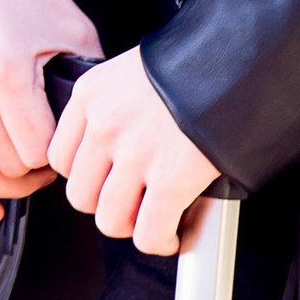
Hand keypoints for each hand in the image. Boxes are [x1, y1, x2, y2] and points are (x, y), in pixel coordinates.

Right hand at [0, 0, 103, 223]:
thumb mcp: (69, 28)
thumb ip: (83, 83)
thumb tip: (93, 132)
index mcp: (2, 68)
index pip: (35, 151)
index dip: (57, 159)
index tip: (65, 150)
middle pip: (2, 166)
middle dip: (32, 173)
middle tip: (47, 162)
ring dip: (0, 188)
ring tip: (20, 176)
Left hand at [46, 47, 222, 254]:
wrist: (239, 58)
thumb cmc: (197, 60)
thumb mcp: (137, 69)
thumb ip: (119, 102)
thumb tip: (122, 138)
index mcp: (91, 94)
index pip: (60, 157)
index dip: (85, 178)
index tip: (103, 182)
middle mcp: (104, 125)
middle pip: (81, 195)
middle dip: (106, 206)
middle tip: (131, 204)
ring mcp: (134, 154)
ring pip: (110, 219)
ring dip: (132, 228)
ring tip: (151, 222)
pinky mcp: (169, 179)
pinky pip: (149, 232)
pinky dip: (160, 242)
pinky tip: (172, 235)